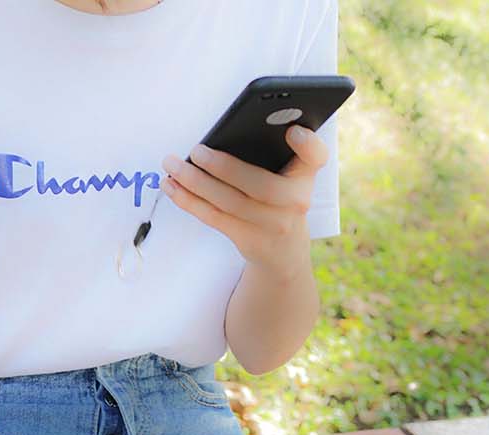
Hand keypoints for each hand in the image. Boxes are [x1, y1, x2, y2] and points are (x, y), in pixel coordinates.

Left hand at [159, 125, 328, 267]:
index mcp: (306, 175)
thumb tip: (229, 129)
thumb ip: (274, 150)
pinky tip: (172, 186)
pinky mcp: (248, 240)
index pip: (316, 157)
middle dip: (225, 167)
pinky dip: (189, 201)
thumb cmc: (280, 197)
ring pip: (229, 203)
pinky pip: (214, 218)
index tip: (293, 130)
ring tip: (172, 164)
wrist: (284, 250)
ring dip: (195, 182)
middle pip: (260, 186)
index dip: (307, 145)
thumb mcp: (290, 174)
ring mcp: (272, 225)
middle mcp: (296, 202)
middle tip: (197, 150)